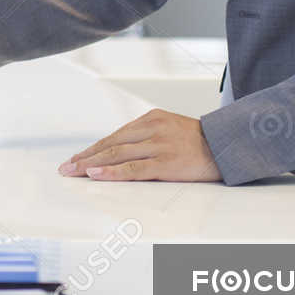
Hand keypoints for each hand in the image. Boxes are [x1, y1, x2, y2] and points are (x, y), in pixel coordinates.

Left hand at [58, 109, 220, 180]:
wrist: (228, 146)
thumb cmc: (198, 142)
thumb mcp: (169, 129)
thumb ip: (145, 138)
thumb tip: (118, 153)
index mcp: (151, 119)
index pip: (114, 136)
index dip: (92, 149)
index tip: (76, 158)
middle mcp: (151, 129)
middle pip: (110, 145)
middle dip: (85, 157)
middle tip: (66, 167)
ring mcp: (158, 145)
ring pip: (116, 155)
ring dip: (91, 165)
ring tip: (74, 172)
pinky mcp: (166, 162)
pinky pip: (133, 169)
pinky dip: (111, 172)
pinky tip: (96, 175)